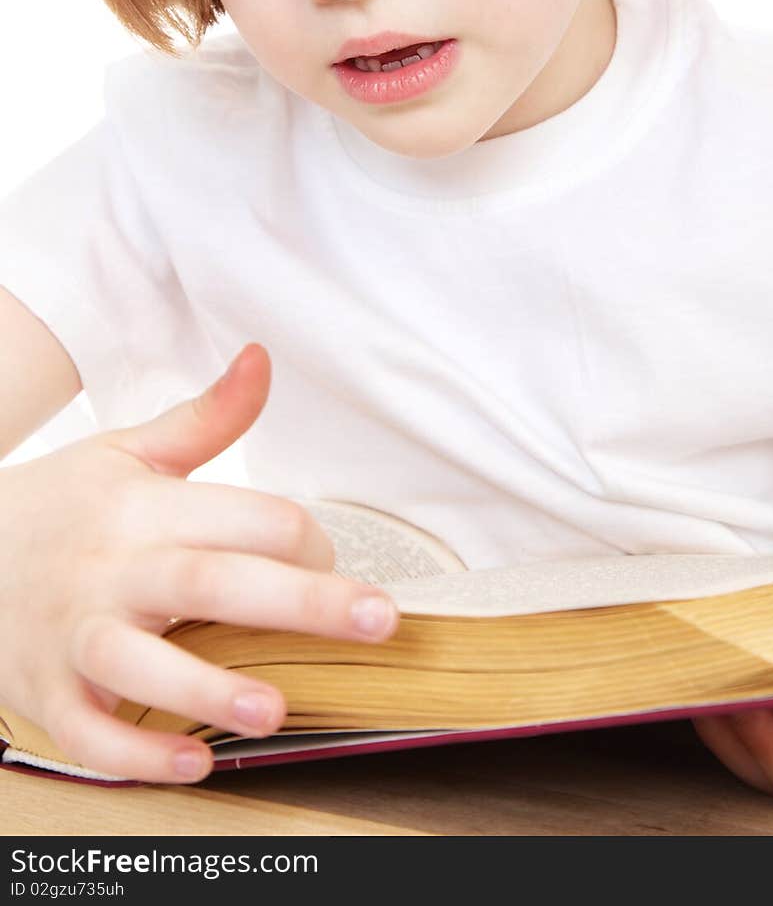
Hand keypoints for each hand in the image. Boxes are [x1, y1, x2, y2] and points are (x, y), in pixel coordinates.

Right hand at [0, 342, 398, 784]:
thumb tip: (261, 359)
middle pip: (210, 580)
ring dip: (207, 689)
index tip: (335, 558)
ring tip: (273, 710)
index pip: (240, 516)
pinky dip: (136, 755)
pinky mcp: (47, 692)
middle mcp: (112, 568)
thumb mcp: (128, 451)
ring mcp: (74, 633)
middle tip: (376, 620)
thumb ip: (206, 416)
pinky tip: (194, 763)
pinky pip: (88, 732)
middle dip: (300, 602)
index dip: (304, 538)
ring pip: (140, 662)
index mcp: (143, 506)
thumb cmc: (63, 505)